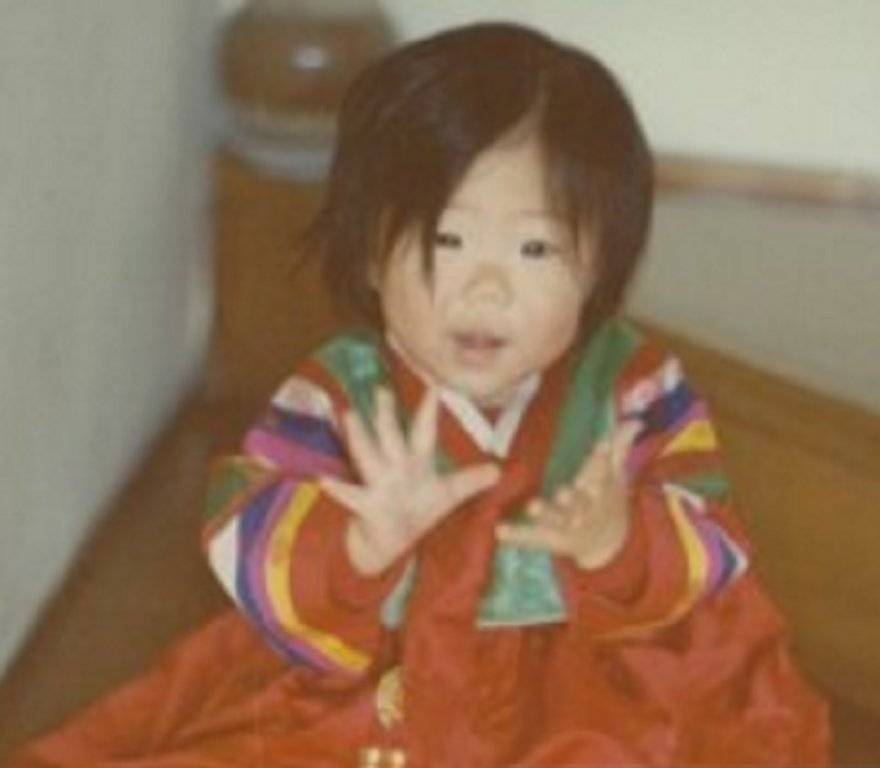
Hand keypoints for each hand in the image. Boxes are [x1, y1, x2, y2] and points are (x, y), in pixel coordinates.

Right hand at [319, 387, 500, 575]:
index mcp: (415, 463)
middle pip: (390, 435)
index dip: (429, 410)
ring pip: (367, 455)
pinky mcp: (367, 506)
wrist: (387, 542)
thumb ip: (469, 481)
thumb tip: (498, 471)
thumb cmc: (417, 512)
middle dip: (387, 413)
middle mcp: (395, 467)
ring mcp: (378, 484)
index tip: (436, 386)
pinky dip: (338, 489)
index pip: (424, 431)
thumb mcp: (446, 496)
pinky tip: (324, 479)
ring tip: (349, 415)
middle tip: (382, 389)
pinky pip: (351, 495)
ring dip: (359, 437)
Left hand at [495, 421, 640, 569]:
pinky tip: (500, 530)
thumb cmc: (605, 500)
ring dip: (544, 513)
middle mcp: (582, 508)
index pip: (600, 474)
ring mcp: (564, 524)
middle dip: (571, 497)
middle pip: (578, 502)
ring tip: (531, 506)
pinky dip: (516, 535)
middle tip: (563, 491)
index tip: (600, 449)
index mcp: (598, 491)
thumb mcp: (614, 476)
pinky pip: (531, 537)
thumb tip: (635, 421)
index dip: (600, 462)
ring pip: (555, 519)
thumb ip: (619, 448)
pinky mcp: (547, 538)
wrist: (606, 544)